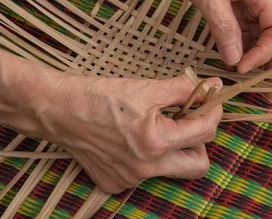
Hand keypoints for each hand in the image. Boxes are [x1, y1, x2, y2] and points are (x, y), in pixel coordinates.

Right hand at [28, 73, 222, 193]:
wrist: (58, 110)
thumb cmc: (99, 95)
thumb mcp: (146, 87)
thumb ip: (183, 89)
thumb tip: (212, 86)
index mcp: (156, 141)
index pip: (205, 131)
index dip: (213, 111)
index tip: (210, 99)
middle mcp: (145, 168)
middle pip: (198, 166)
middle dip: (201, 143)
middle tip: (189, 122)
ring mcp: (129, 180)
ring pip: (171, 171)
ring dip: (174, 151)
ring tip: (159, 127)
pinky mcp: (115, 184)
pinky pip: (145, 175)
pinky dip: (147, 159)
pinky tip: (132, 140)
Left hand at [154, 0, 271, 73]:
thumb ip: (224, 28)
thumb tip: (236, 61)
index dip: (266, 53)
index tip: (242, 69)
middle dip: (269, 62)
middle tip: (265, 94)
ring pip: (256, 31)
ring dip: (254, 56)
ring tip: (251, 84)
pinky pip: (239, 25)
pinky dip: (238, 43)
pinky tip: (233, 61)